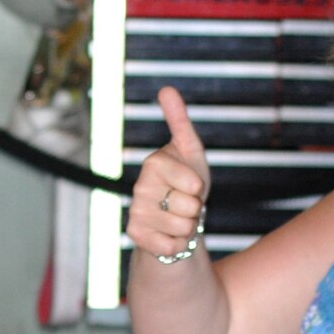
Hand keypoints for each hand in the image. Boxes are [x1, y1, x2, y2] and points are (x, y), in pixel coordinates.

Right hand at [126, 87, 211, 261]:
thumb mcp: (191, 151)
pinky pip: (170, 245)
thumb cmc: (187, 182)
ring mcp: (136, 211)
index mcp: (154, 163)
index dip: (198, 187)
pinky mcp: (135, 234)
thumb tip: (166, 88)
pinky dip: (177, 244)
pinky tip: (169, 235)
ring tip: (178, 218)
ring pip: (181, 227)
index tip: (193, 185)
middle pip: (188, 206)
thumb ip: (180, 121)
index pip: (191, 182)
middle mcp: (140, 187)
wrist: (176, 217)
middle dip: (196, 209)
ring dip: (188, 227)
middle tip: (185, 203)